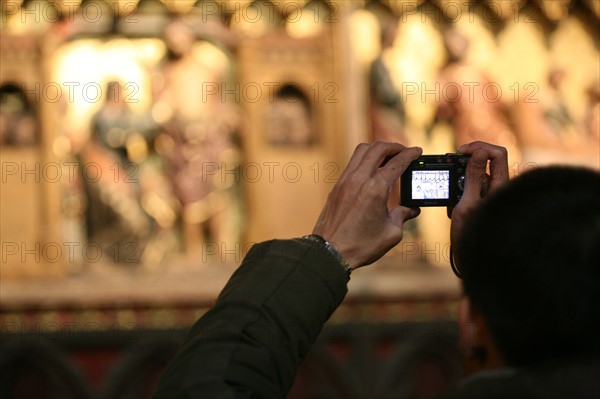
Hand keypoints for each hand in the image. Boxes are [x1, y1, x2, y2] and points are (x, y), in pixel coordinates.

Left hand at [312, 142, 422, 268]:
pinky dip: (365, 160)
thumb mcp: (391, 233)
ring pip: (361, 151)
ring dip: (377, 149)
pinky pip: (352, 163)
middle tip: (404, 151)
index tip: (417, 151)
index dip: (410, 154)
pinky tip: (371, 170)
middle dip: (394, 146)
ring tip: (388, 156)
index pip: (396, 163)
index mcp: (375, 189)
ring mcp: (345, 181)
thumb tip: (411, 210)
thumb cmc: (360, 245)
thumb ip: (403, 216)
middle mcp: (358, 180)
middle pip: (378, 149)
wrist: (330, 253)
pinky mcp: (337, 187)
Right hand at [449, 141, 508, 250]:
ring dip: (460, 183)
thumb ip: (473, 177)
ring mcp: (491, 195)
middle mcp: (498, 188)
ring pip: (475, 176)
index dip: (478, 147)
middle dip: (464, 165)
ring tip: (453, 201)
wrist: (476, 260)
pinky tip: (455, 210)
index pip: (497, 153)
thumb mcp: (467, 203)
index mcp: (501, 186)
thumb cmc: (473, 236)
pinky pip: (471, 189)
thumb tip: (479, 152)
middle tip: (450, 173)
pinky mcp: (483, 202)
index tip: (459, 152)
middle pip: (486, 161)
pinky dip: (459, 195)